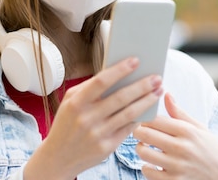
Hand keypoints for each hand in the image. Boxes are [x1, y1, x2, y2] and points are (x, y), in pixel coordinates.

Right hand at [24, 57, 162, 179]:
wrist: (58, 157)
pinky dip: (140, 118)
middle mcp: (87, 118)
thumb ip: (89, 87)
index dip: (120, 70)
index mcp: (76, 103)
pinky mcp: (107, 147)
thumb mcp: (70, 102)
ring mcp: (98, 134)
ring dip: (147, 101)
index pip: (101, 81)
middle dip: (142, 85)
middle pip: (121, 97)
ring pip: (129, 113)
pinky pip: (128, 128)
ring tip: (158, 91)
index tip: (136, 61)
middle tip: (156, 77)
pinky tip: (149, 109)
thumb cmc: (66, 124)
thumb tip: (115, 73)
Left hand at [133, 93, 217, 179]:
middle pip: (144, 133)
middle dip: (137, 131)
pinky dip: (147, 168)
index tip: (143, 120)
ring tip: (146, 148)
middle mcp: (181, 147)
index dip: (144, 118)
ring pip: (143, 152)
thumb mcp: (200, 129)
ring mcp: (177, 166)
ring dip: (141, 149)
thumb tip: (166, 94)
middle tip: (140, 132)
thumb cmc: (212, 151)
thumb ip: (180, 113)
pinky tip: (153, 165)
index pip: (154, 118)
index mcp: (187, 131)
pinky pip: (147, 172)